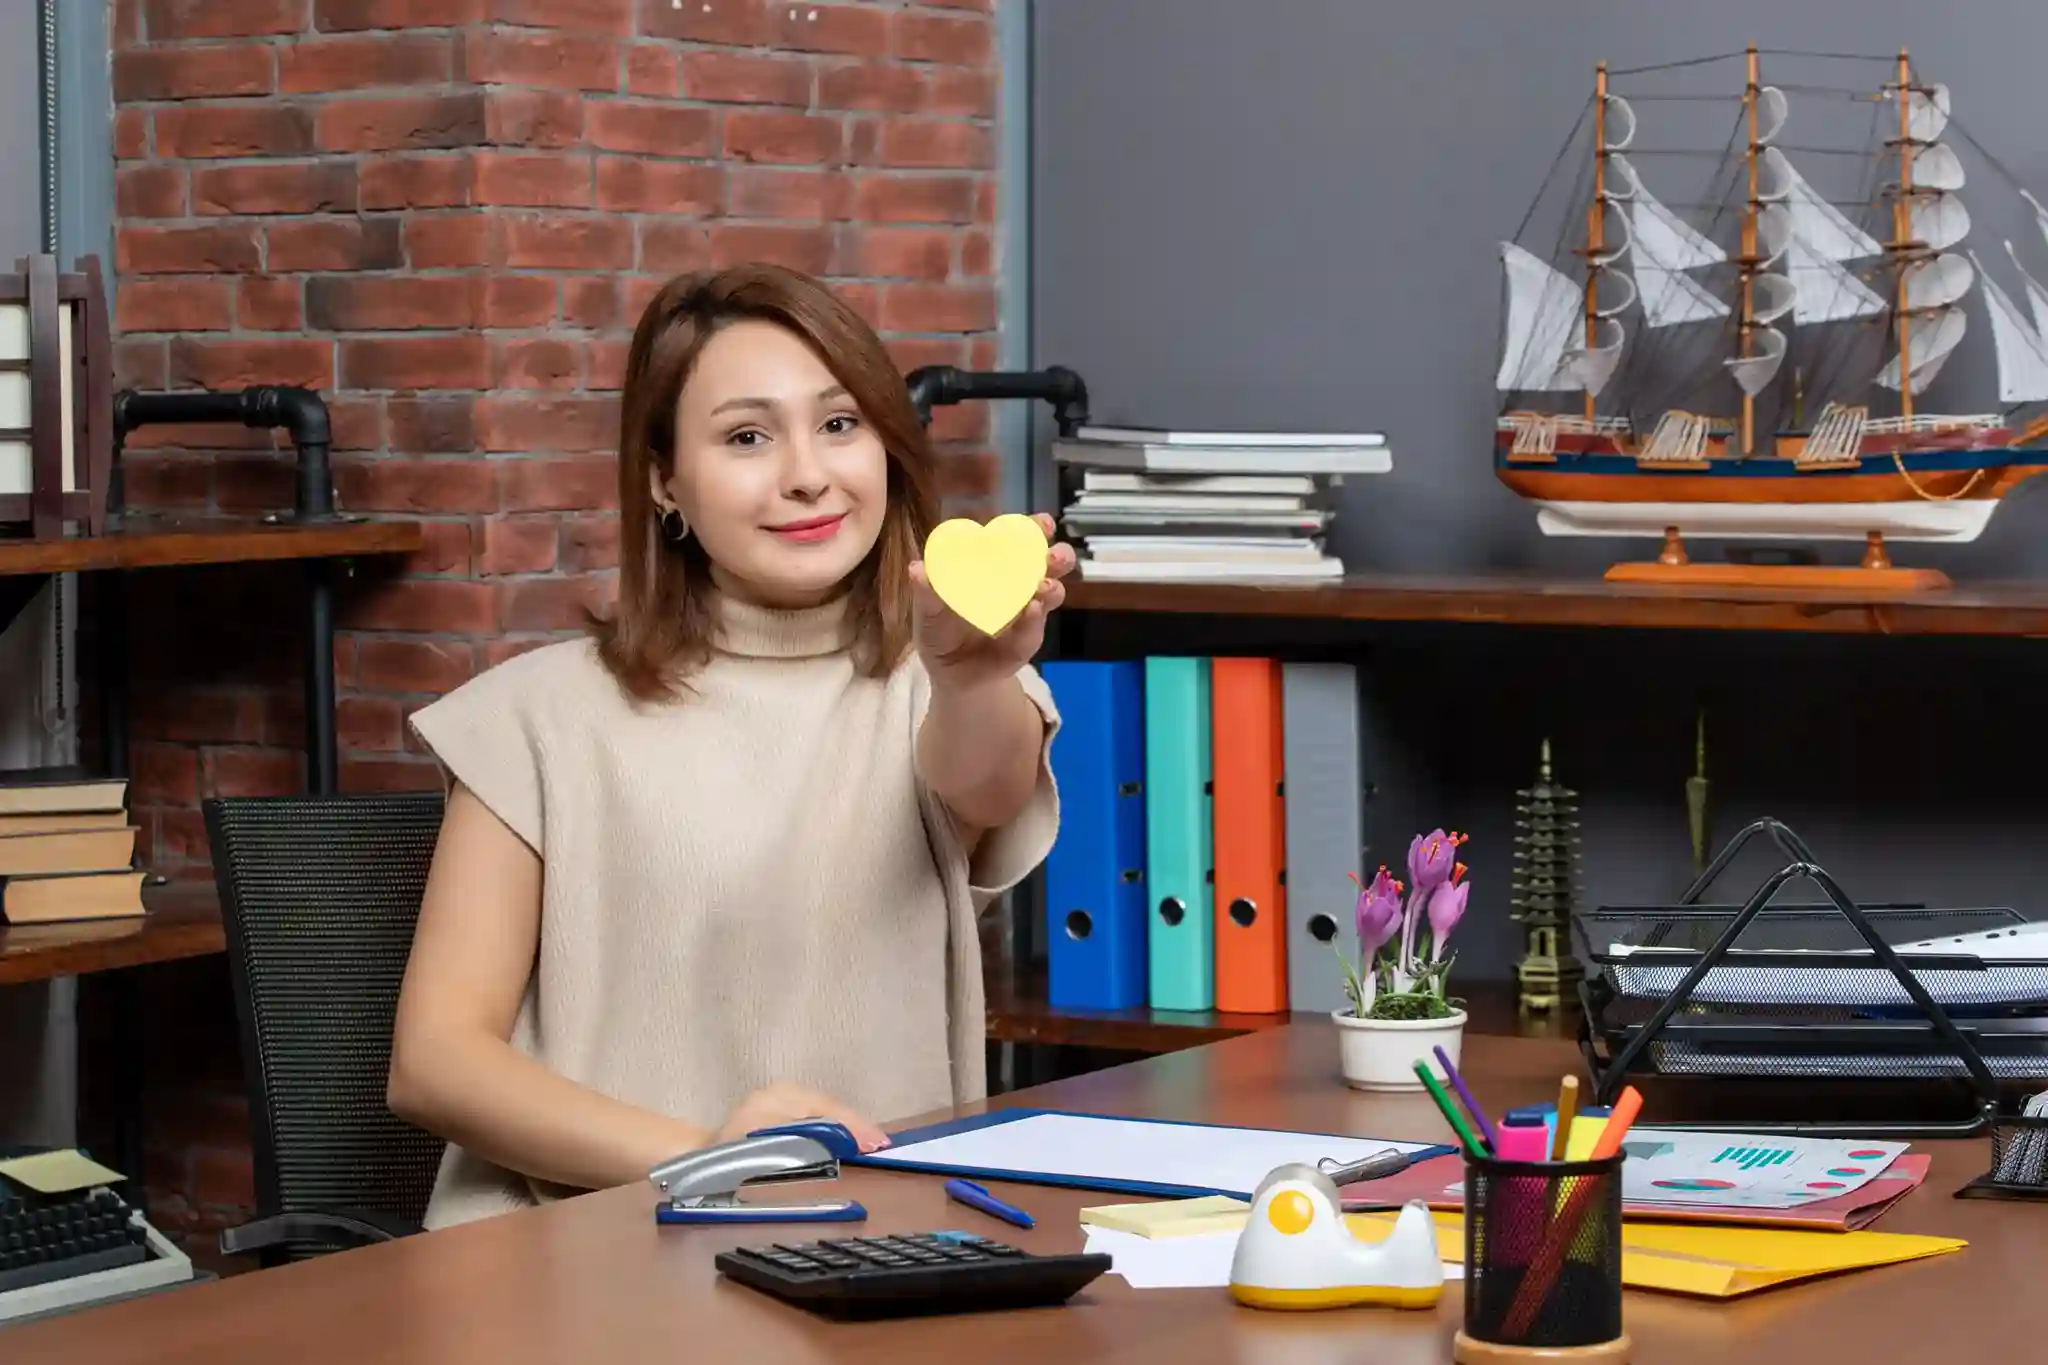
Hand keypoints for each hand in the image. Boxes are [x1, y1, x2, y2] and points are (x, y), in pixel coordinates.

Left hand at [713, 1082, 889, 1153]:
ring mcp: (781, 1093)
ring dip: (851, 1126)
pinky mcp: (784, 1099)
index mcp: (772, 1104)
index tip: (875, 1144)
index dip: (851, 1130)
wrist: (699, 1156)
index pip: (821, 1115)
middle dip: (857, 1127)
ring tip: (874, 1141)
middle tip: (882, 1145)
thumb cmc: (726, 1164)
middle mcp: (779, 1092)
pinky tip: (854, 1136)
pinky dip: (839, 1124)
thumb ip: (799, 1153)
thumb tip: (837, 1149)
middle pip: (828, 1108)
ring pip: (827, 1108)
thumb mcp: (761, 1162)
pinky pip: (819, 1111)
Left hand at [908, 512, 1076, 694]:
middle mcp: (1019, 585)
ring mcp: (1026, 614)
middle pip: (1048, 565)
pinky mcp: (1026, 642)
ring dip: (1052, 588)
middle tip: (1053, 556)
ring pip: (1051, 594)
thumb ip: (926, 592)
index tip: (1041, 523)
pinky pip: (1033, 630)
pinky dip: (1032, 621)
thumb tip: (917, 569)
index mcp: (996, 567)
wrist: (950, 674)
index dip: (1033, 529)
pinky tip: (1030, 611)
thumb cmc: (940, 632)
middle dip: (1058, 556)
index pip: (1019, 542)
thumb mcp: (928, 612)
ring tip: (1044, 587)